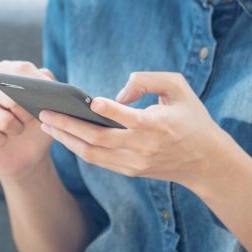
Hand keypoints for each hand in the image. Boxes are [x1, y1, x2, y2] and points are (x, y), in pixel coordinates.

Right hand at [0, 60, 55, 180]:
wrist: (27, 154)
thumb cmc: (38, 124)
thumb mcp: (50, 105)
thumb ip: (50, 87)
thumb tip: (45, 79)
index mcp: (4, 71)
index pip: (20, 70)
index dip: (37, 88)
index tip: (46, 101)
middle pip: (11, 96)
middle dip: (27, 113)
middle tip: (29, 120)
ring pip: (2, 119)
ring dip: (16, 130)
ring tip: (17, 130)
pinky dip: (2, 141)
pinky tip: (3, 141)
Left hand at [39, 72, 231, 189]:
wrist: (207, 162)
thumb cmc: (192, 118)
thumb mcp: (179, 89)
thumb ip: (149, 80)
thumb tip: (119, 93)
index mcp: (156, 126)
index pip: (128, 118)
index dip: (109, 109)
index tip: (90, 100)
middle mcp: (141, 147)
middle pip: (97, 138)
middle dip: (67, 125)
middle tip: (43, 112)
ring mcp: (133, 162)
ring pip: (92, 154)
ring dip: (66, 139)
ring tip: (46, 124)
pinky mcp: (129, 170)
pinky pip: (97, 160)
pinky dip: (78, 148)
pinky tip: (63, 135)